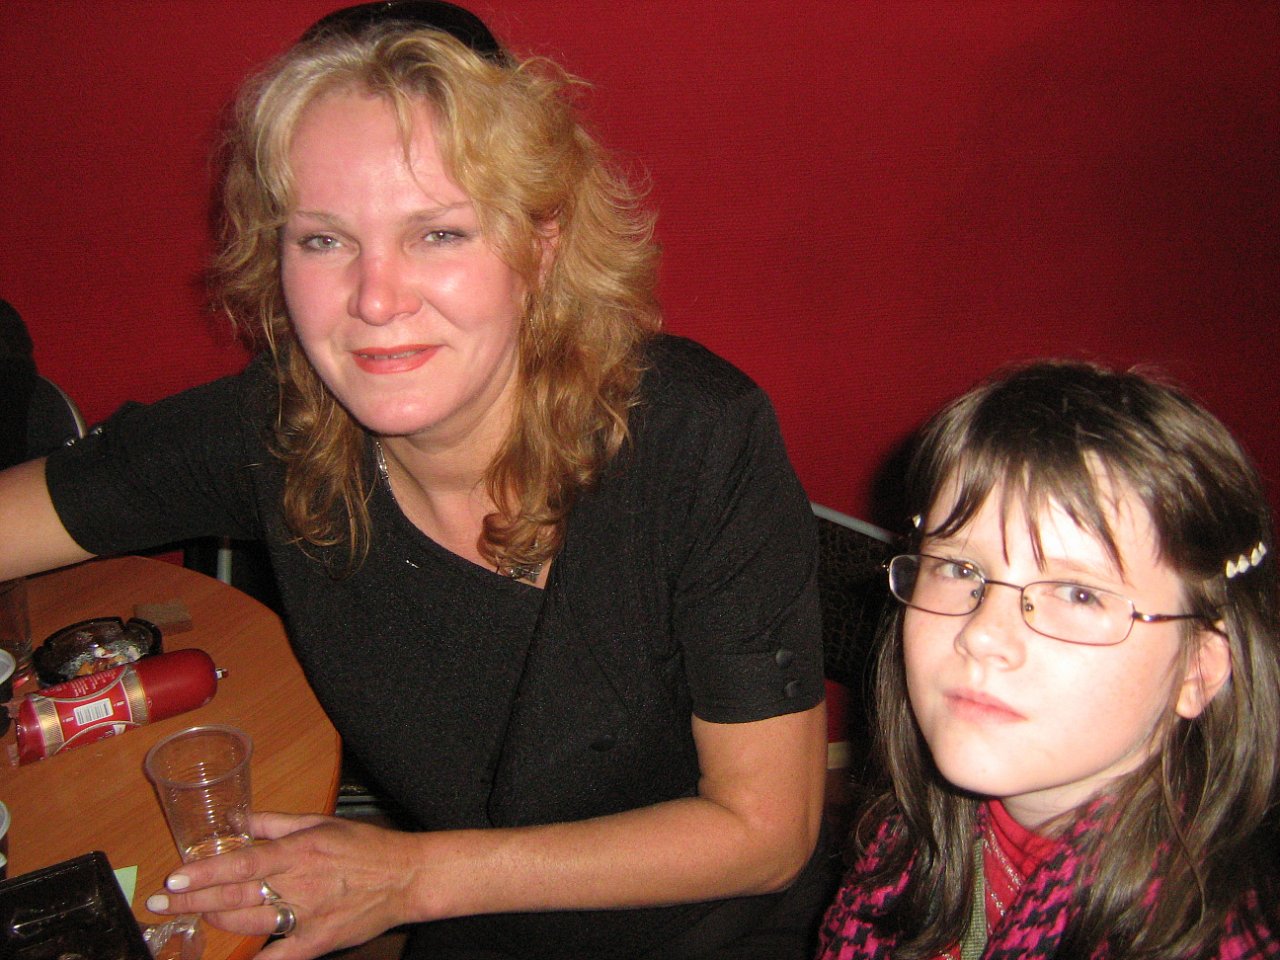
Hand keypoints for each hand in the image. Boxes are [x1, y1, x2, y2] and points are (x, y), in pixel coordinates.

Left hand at [145, 812, 421, 959]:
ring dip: (215, 921)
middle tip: (160, 903)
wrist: (405, 877)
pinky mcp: (315, 942)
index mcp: (298, 852)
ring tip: (191, 918)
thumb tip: (238, 819)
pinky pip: (277, 957)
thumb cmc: (363, 846)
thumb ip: (276, 823)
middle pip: (235, 895)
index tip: (174, 878)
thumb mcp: (320, 823)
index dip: (205, 872)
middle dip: (193, 900)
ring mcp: (306, 917)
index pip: (242, 861)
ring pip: (249, 922)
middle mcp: (298, 884)